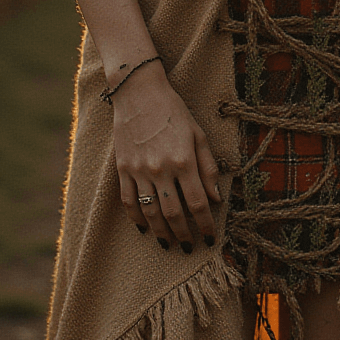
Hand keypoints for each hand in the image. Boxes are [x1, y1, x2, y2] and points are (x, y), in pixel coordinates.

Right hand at [111, 62, 221, 251]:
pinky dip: (136, 218)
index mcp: (184, 161)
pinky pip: (128, 201)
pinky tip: (145, 228)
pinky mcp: (123, 168)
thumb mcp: (199, 135)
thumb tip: (217, 199)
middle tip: (190, 247)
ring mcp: (139, 170)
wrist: (138, 92)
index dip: (206, 225)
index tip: (211, 238)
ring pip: (150, 212)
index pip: (198, 204)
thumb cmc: (173, 111)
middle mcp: (161, 169)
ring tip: (169, 244)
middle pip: (174, 214)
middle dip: (184, 235)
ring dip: (161, 233)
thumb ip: (208, 168)